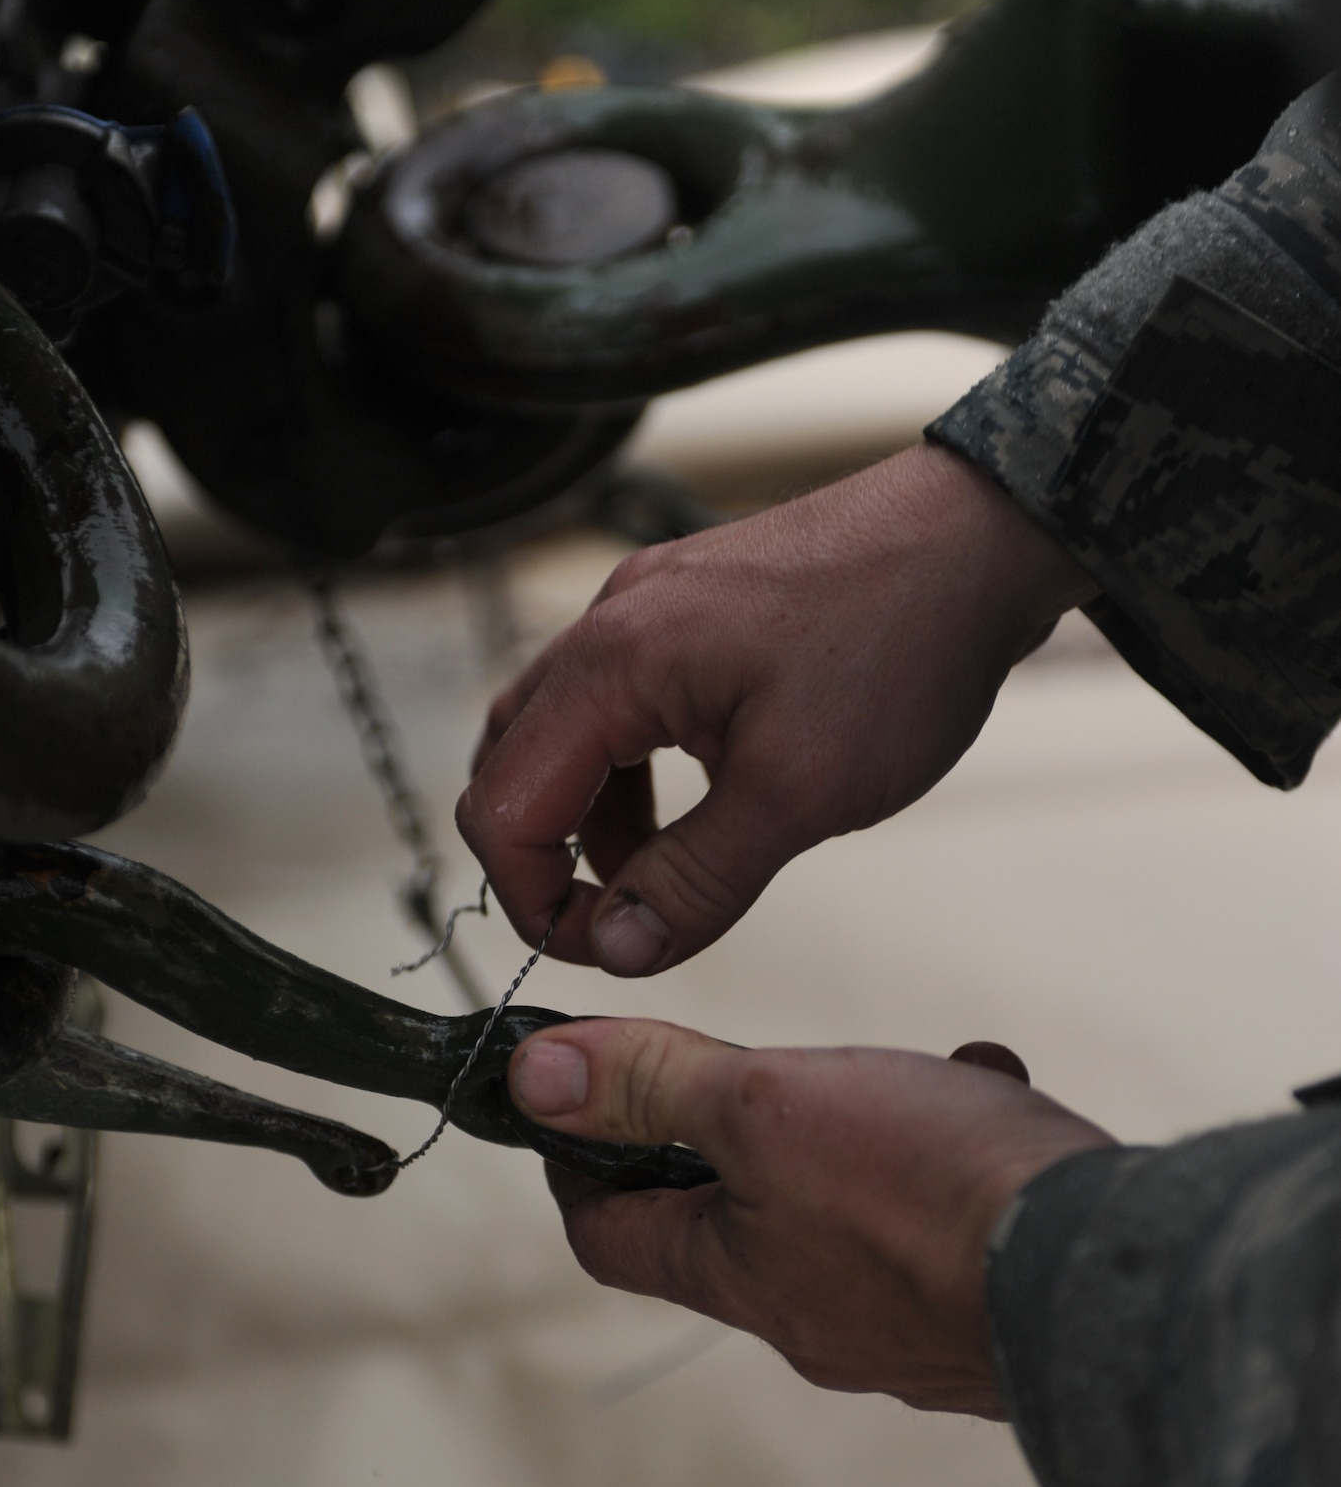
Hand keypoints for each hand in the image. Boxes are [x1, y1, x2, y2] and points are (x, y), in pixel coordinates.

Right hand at [460, 444, 1095, 973]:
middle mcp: (610, 623)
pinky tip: (697, 814)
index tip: (602, 951)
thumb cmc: (903, 639)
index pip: (502, 807)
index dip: (533, 899)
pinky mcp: (689, 611)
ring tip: (666, 882)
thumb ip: (696, 880)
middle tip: (620, 927)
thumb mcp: (799, 791)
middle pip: (511, 767)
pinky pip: (621, 707)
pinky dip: (634, 778)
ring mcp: (647, 609)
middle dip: (547, 863)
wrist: (983, 535)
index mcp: (613, 662)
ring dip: (594, 825)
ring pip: (564, 738)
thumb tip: (620, 947)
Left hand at [508, 1020, 1113, 1414]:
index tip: (568, 1109)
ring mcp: (900, 1322)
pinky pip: (936, 1221)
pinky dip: (945, 1154)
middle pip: (728, 1223)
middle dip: (730, 1139)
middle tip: (749, 1073)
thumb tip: (535, 1078)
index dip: (576, 1166)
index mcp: (736, 1275)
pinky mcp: (980, 1310)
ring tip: (901, 1076)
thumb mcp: (764, 1108)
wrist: (1103, 1276)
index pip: (610, 1234)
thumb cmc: (932, 1197)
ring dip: (854, 1134)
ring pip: (842, 1213)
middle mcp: (811, 1317)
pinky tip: (983, 1097)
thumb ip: (650, 1086)